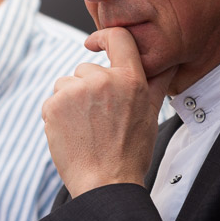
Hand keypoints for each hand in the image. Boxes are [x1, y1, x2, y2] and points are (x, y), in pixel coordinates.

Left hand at [41, 26, 175, 197]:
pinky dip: (58, 115)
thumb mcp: (151, 114)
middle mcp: (102, 80)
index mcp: (130, 79)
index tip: (95, 43)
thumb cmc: (130, 152)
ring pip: (66, 84)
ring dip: (72, 101)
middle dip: (89, 89)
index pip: (118, 37)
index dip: (104, 37)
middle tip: (100, 119)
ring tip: (86, 128)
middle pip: (86, 69)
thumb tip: (166, 63)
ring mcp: (75, 91)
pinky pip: (53, 101)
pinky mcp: (53, 105)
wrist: (105, 184)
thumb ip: (156, 83)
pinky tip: (72, 134)